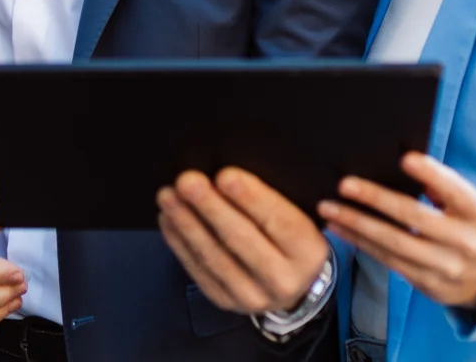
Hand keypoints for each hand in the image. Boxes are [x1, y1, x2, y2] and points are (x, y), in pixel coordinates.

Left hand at [157, 167, 331, 314]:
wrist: (293, 286)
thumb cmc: (289, 240)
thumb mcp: (298, 218)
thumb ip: (271, 201)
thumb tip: (226, 175)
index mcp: (308, 252)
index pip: (278, 221)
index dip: (250, 197)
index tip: (225, 175)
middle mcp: (283, 279)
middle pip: (241, 239)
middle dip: (210, 206)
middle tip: (188, 181)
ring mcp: (253, 296)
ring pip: (214, 256)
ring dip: (187, 223)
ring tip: (169, 196)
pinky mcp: (226, 301)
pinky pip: (198, 269)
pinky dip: (179, 242)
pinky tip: (168, 219)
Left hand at [318, 152, 475, 311]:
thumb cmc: (468, 228)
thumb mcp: (468, 206)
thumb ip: (443, 188)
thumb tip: (402, 162)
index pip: (455, 191)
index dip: (432, 175)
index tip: (405, 158)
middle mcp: (464, 241)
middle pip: (415, 217)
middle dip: (376, 199)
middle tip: (344, 184)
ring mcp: (444, 266)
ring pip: (394, 243)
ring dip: (357, 224)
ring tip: (329, 208)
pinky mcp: (425, 282)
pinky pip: (387, 260)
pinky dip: (360, 243)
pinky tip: (340, 228)